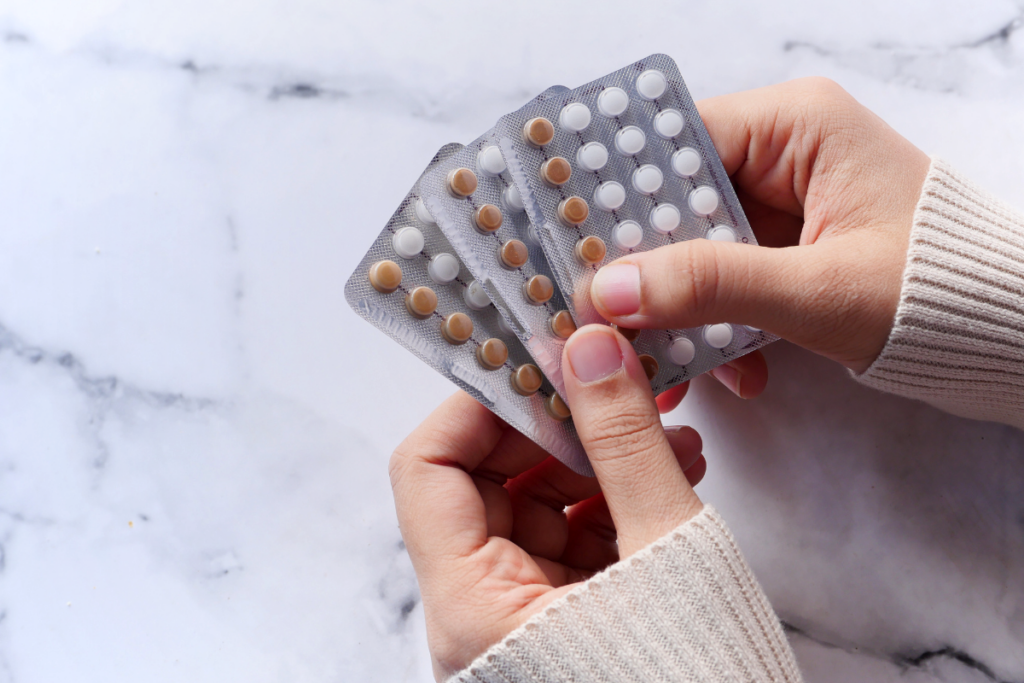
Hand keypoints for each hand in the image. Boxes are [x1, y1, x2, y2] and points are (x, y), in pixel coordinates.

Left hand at [390, 325, 704, 679]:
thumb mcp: (666, 553)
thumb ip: (624, 445)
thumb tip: (585, 348)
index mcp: (472, 606)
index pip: (429, 468)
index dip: (480, 405)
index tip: (544, 365)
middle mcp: (479, 614)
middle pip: (486, 482)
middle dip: (555, 426)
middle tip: (616, 385)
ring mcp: (522, 620)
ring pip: (537, 508)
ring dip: (597, 460)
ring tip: (668, 432)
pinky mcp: (564, 624)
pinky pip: (573, 542)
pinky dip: (616, 501)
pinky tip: (673, 472)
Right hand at [590, 78, 930, 372]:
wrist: (1003, 335)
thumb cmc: (934, 291)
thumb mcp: (818, 290)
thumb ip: (711, 285)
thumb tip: (608, 290)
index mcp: (793, 125)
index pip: (673, 143)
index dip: (618, 200)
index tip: (577, 254)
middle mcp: (780, 152)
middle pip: (675, 201)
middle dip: (645, 270)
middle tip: (607, 320)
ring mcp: (781, 201)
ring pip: (693, 247)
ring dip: (682, 310)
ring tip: (671, 365)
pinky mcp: (785, 245)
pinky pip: (724, 276)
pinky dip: (718, 323)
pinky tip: (734, 370)